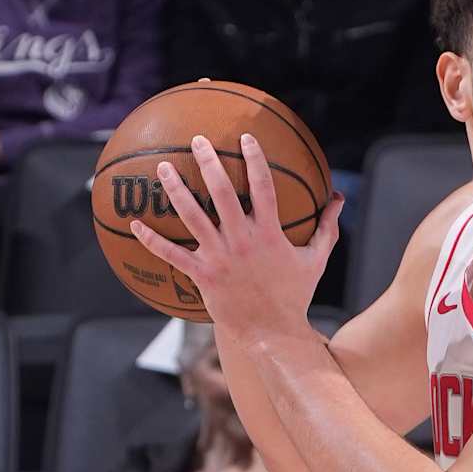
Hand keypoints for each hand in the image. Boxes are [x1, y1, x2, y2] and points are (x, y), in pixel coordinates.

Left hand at [133, 132, 341, 338]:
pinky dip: (152, 240)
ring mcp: (219, 257)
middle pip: (222, 192)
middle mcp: (242, 240)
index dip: (254, 159)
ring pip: (192, 216)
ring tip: (164, 167)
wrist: (273, 334)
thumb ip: (326, 227)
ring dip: (176, 189)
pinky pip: (172, 255)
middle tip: (197, 141)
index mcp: (269, 233)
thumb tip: (338, 198)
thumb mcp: (316, 259)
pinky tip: (134, 225)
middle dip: (209, 162)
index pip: (263, 187)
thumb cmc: (294, 295)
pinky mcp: (202, 275)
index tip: (245, 138)